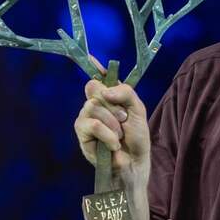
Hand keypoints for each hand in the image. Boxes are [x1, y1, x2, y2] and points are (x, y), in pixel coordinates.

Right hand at [74, 69, 150, 189]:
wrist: (134, 162)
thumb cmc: (136, 137)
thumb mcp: (138, 110)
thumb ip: (126, 93)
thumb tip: (105, 91)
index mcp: (110, 96)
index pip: (99, 77)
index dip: (95, 67)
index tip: (91, 57)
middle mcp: (96, 103)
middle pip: (95, 89)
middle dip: (113, 105)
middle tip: (123, 119)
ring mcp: (86, 117)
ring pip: (92, 106)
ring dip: (112, 123)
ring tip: (119, 136)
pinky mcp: (81, 132)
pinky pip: (92, 124)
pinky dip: (107, 134)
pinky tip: (113, 145)